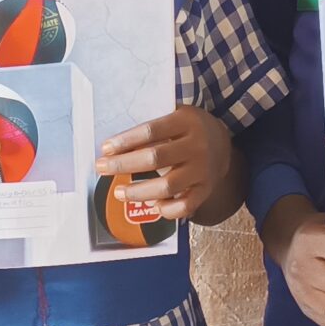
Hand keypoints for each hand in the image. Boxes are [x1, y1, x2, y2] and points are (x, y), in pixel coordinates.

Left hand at [94, 105, 232, 220]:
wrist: (222, 144)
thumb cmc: (188, 129)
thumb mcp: (176, 115)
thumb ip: (153, 124)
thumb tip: (115, 143)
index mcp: (187, 121)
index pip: (151, 131)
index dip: (126, 141)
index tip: (105, 149)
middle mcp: (197, 146)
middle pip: (155, 158)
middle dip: (124, 165)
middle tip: (101, 168)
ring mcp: (202, 170)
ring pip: (168, 186)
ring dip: (139, 191)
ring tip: (119, 192)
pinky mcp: (205, 190)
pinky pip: (185, 206)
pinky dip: (167, 209)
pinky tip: (152, 205)